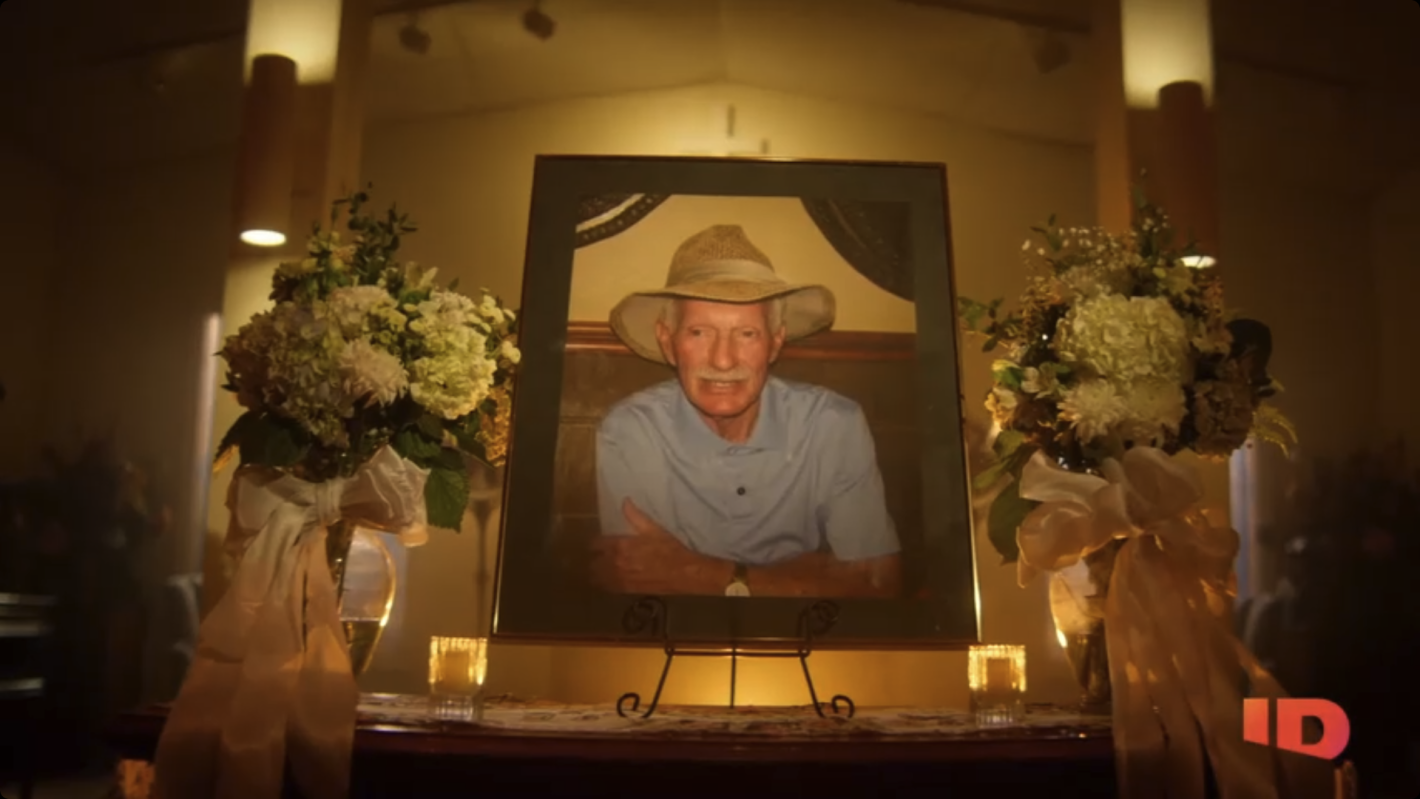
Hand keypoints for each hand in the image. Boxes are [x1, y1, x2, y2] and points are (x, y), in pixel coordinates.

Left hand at [588, 499, 721, 594]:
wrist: (683, 573)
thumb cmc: (669, 549)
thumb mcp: (653, 529)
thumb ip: (635, 516)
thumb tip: (625, 501)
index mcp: (620, 545)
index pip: (595, 544)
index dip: (594, 543)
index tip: (596, 543)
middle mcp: (616, 563)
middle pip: (592, 563)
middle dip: (592, 559)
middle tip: (594, 557)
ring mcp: (620, 578)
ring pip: (597, 577)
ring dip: (595, 573)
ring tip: (596, 570)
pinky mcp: (626, 590)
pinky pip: (607, 588)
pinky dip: (603, 584)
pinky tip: (605, 581)